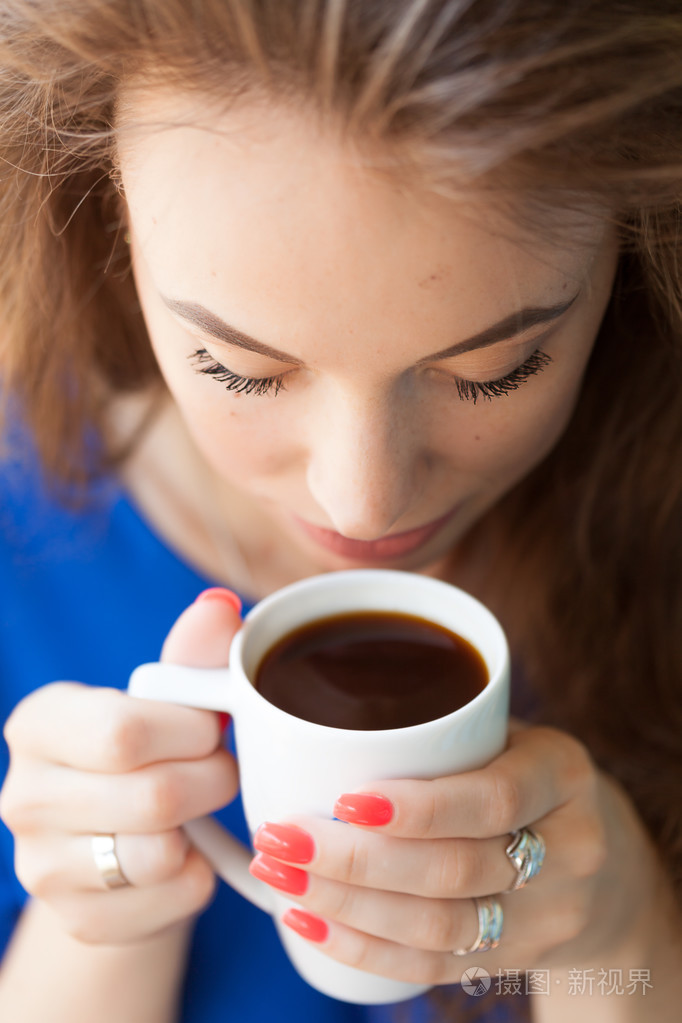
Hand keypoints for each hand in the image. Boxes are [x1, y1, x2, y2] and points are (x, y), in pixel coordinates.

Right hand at [0, 594, 242, 943]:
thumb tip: (221, 604)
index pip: (124, 731)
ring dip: (204, 829)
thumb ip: (192, 657)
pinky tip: (185, 855)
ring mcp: (41, 867)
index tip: (210, 728)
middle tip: (218, 770)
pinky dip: (200, 877)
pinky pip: (173, 899)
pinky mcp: (79, 922)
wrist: (120, 844)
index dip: (191, 732)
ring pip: (160, 854)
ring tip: (198, 810)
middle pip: (154, 795)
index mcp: (39, 723)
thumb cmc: (148, 753)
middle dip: (212, 779)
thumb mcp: (164, 700)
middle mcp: (22, 796)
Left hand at [249, 721, 660, 984]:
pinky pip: (432, 967)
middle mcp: (569, 850)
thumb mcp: (508, 730)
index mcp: (562, 772)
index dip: (420, 806)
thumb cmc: (525, 773)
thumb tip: (302, 710)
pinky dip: (362, 947)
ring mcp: (548, 917)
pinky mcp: (516, 961)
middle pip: (455, 871)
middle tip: (280, 837)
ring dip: (345, 905)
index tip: (344, 798)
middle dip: (355, 861)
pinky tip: (308, 923)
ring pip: (437, 927)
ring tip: (280, 874)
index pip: (495, 798)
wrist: (603, 863)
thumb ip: (438, 721)